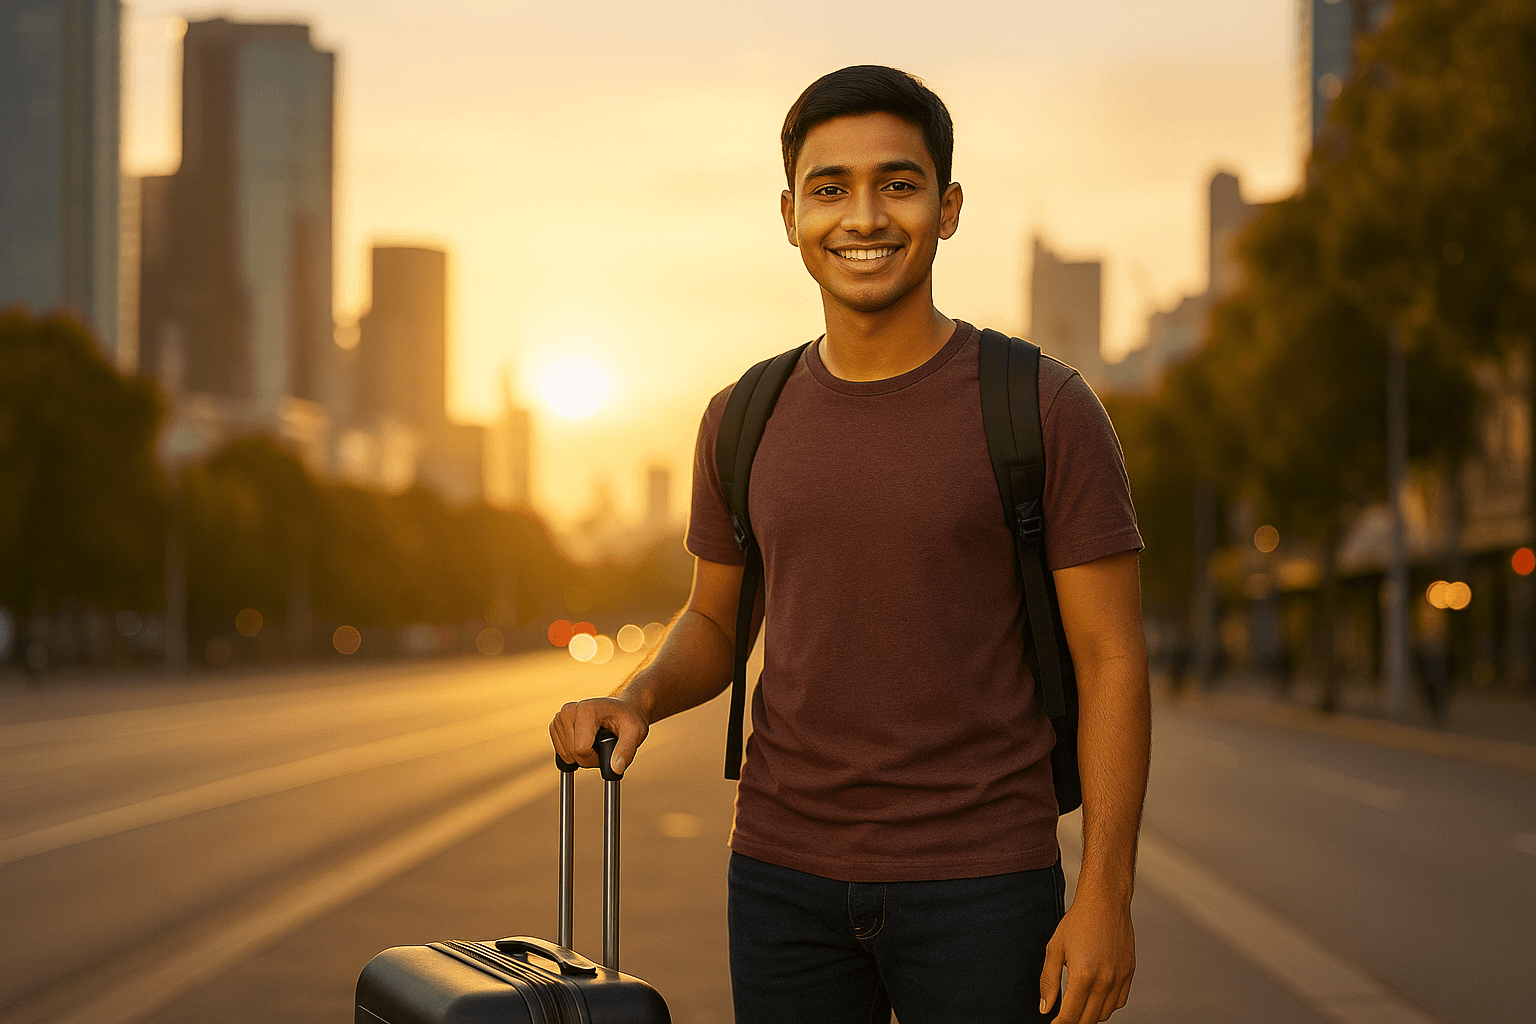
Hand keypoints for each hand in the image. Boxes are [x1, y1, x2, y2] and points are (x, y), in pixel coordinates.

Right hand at [549, 696, 648, 774]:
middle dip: (589, 759)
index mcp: (586, 709)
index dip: (596, 758)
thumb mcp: (635, 733)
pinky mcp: (555, 725)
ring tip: (596, 743)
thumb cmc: (628, 719)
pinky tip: (585, 742)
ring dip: (581, 757)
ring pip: (565, 755)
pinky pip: (560, 752)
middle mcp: (568, 710)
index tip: (608, 750)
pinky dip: (573, 753)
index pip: (581, 749)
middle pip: (572, 754)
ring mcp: (560, 717)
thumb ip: (626, 751)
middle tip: (604, 747)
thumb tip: (616, 770)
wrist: (622, 709)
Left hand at [1039, 894, 1134, 1022]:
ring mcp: (1119, 978)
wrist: (1105, 903)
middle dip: (1074, 1022)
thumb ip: (1049, 982)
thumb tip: (1045, 1008)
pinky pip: (1119, 1002)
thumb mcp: (1055, 949)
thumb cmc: (1078, 922)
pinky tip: (1095, 996)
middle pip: (1088, 1020)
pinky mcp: (1129, 973)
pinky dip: (1106, 1005)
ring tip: (1078, 1005)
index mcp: (1083, 975)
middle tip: (1063, 1017)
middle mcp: (1104, 980)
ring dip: (1090, 1015)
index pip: (1071, 1015)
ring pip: (1105, 1014)